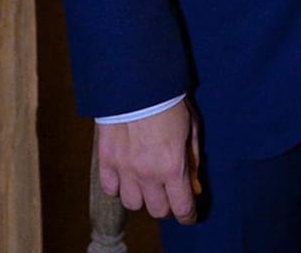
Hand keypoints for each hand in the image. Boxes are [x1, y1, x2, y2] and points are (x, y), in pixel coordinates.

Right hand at [97, 99, 200, 223]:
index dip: (188, 216)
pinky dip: (120, 187)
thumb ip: (193, 159)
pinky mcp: (106, 162)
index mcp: (172, 167)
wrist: (138, 85)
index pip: (181, 207)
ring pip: (133, 204)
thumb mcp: (192, 129)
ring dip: (143, 197)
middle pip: (157, 210)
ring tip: (148, 183)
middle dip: (167, 206)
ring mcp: (124, 170)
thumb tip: (194, 182)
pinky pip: (111, 190)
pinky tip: (128, 175)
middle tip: (171, 194)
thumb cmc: (170, 103)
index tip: (190, 216)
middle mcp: (147, 174)